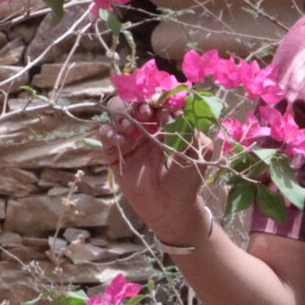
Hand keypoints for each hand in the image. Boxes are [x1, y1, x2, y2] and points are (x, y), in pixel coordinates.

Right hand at [96, 101, 207, 248]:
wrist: (172, 207)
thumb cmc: (187, 179)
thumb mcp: (198, 150)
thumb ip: (189, 127)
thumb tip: (173, 108)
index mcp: (164, 125)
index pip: (155, 101)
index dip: (155, 97)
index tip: (158, 101)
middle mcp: (145, 129)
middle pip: (133, 103)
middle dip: (137, 103)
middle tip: (145, 111)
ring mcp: (129, 140)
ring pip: (117, 115)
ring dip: (121, 114)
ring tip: (129, 126)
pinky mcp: (115, 154)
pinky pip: (106, 135)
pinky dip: (109, 131)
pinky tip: (120, 139)